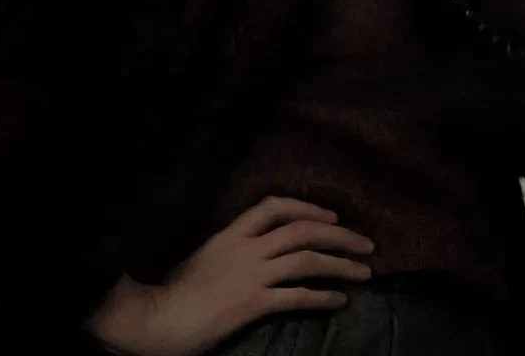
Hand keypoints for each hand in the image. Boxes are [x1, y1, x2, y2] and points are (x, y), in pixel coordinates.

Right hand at [81, 196, 374, 355]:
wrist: (159, 318)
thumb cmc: (173, 293)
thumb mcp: (202, 259)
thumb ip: (229, 252)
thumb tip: (254, 253)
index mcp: (229, 234)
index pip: (272, 206)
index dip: (306, 207)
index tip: (330, 215)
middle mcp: (245, 249)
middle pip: (301, 229)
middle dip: (339, 234)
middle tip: (366, 243)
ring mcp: (251, 274)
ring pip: (307, 259)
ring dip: (341, 264)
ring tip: (365, 271)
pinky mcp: (254, 303)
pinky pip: (298, 296)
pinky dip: (323, 297)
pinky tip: (338, 301)